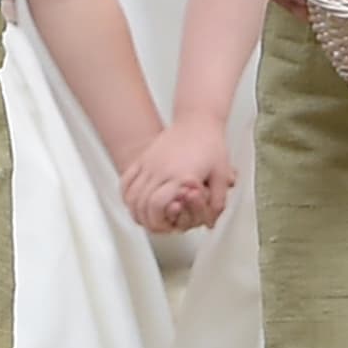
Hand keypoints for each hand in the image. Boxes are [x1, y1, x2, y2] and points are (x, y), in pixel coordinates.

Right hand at [121, 113, 235, 232]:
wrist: (198, 121)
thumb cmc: (211, 145)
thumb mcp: (222, 174)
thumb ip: (217, 202)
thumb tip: (210, 223)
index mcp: (180, 176)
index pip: (158, 205)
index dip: (160, 221)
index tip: (169, 227)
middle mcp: (160, 170)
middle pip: (141, 204)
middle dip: (148, 221)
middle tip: (158, 226)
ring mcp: (149, 163)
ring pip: (131, 195)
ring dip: (135, 211)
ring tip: (146, 218)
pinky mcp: (143, 158)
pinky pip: (126, 180)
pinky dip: (126, 196)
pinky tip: (134, 202)